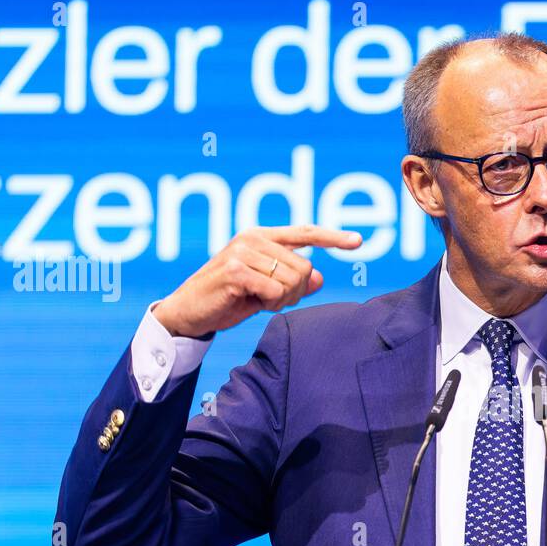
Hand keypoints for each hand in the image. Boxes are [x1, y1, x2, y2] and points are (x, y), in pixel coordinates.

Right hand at [152, 226, 362, 337]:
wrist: (188, 312)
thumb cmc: (227, 300)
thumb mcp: (265, 291)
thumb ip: (292, 282)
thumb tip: (319, 278)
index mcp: (262, 237)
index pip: (305, 233)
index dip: (333, 237)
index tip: (358, 241)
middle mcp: (253, 238)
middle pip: (305, 267)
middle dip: (294, 292)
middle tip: (269, 300)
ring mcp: (243, 251)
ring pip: (292, 281)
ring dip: (280, 300)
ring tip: (256, 300)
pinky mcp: (235, 270)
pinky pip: (275, 292)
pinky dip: (269, 304)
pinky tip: (249, 303)